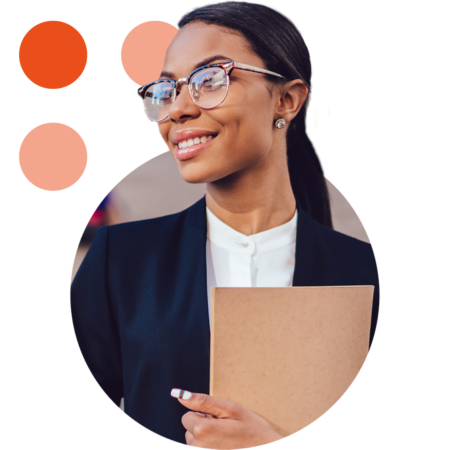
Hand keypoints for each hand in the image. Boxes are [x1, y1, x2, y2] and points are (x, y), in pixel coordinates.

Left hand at [171, 388, 285, 449]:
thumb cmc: (253, 431)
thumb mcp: (230, 408)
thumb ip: (203, 401)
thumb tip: (181, 395)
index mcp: (203, 430)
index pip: (187, 416)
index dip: (202, 414)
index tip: (217, 418)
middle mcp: (199, 448)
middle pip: (190, 430)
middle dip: (203, 426)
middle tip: (225, 428)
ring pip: (195, 443)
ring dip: (207, 439)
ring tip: (226, 439)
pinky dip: (210, 447)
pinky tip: (224, 447)